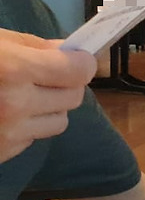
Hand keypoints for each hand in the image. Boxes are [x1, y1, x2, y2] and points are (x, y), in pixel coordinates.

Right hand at [0, 28, 96, 162]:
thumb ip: (34, 47)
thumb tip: (70, 52)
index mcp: (14, 70)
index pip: (77, 71)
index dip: (82, 63)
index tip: (79, 60)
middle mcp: (16, 105)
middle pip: (73, 98)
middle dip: (65, 85)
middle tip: (45, 76)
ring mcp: (10, 133)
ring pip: (60, 122)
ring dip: (49, 109)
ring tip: (21, 97)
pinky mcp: (4, 152)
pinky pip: (35, 138)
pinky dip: (27, 126)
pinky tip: (5, 115)